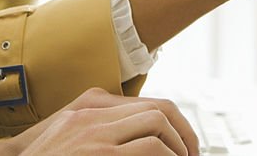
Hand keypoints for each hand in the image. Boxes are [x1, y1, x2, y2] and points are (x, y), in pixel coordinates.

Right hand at [0, 87, 198, 155]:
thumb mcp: (71, 136)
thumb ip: (100, 130)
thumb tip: (141, 142)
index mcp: (91, 104)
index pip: (148, 105)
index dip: (175, 127)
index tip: (184, 149)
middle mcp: (95, 111)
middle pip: (160, 111)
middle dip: (184, 137)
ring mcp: (96, 130)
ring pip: (158, 125)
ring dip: (179, 149)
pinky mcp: (100, 152)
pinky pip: (150, 148)